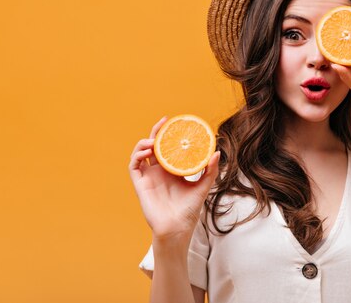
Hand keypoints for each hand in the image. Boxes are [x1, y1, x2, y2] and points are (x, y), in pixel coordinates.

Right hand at [128, 116, 219, 240]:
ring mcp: (148, 177)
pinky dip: (137, 155)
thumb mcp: (203, 186)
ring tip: (155, 141)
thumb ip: (210, 170)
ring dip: (145, 143)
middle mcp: (159, 171)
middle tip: (164, 122)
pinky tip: (148, 152)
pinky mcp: (140, 185)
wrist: (178, 228)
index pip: (168, 147)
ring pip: (140, 153)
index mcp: (172, 170)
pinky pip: (134, 166)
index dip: (168, 134)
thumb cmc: (189, 210)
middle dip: (156, 132)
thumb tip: (216, 152)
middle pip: (153, 146)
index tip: (175, 122)